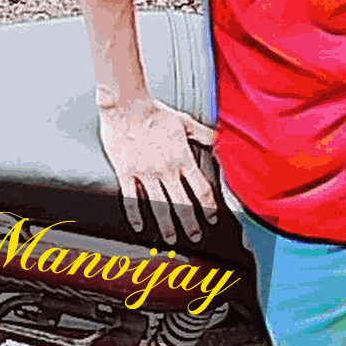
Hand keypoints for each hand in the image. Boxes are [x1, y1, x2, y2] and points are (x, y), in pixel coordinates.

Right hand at [96, 95, 219, 243]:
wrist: (127, 105)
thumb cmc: (155, 111)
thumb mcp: (184, 122)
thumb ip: (203, 134)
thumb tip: (219, 139)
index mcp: (182, 158)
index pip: (201, 188)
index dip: (208, 206)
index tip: (212, 218)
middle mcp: (166, 169)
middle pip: (182, 203)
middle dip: (190, 223)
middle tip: (195, 236)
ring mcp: (146, 173)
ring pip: (159, 206)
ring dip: (166, 226)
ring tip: (170, 240)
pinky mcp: (126, 172)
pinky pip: (131, 199)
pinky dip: (136, 215)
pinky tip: (140, 227)